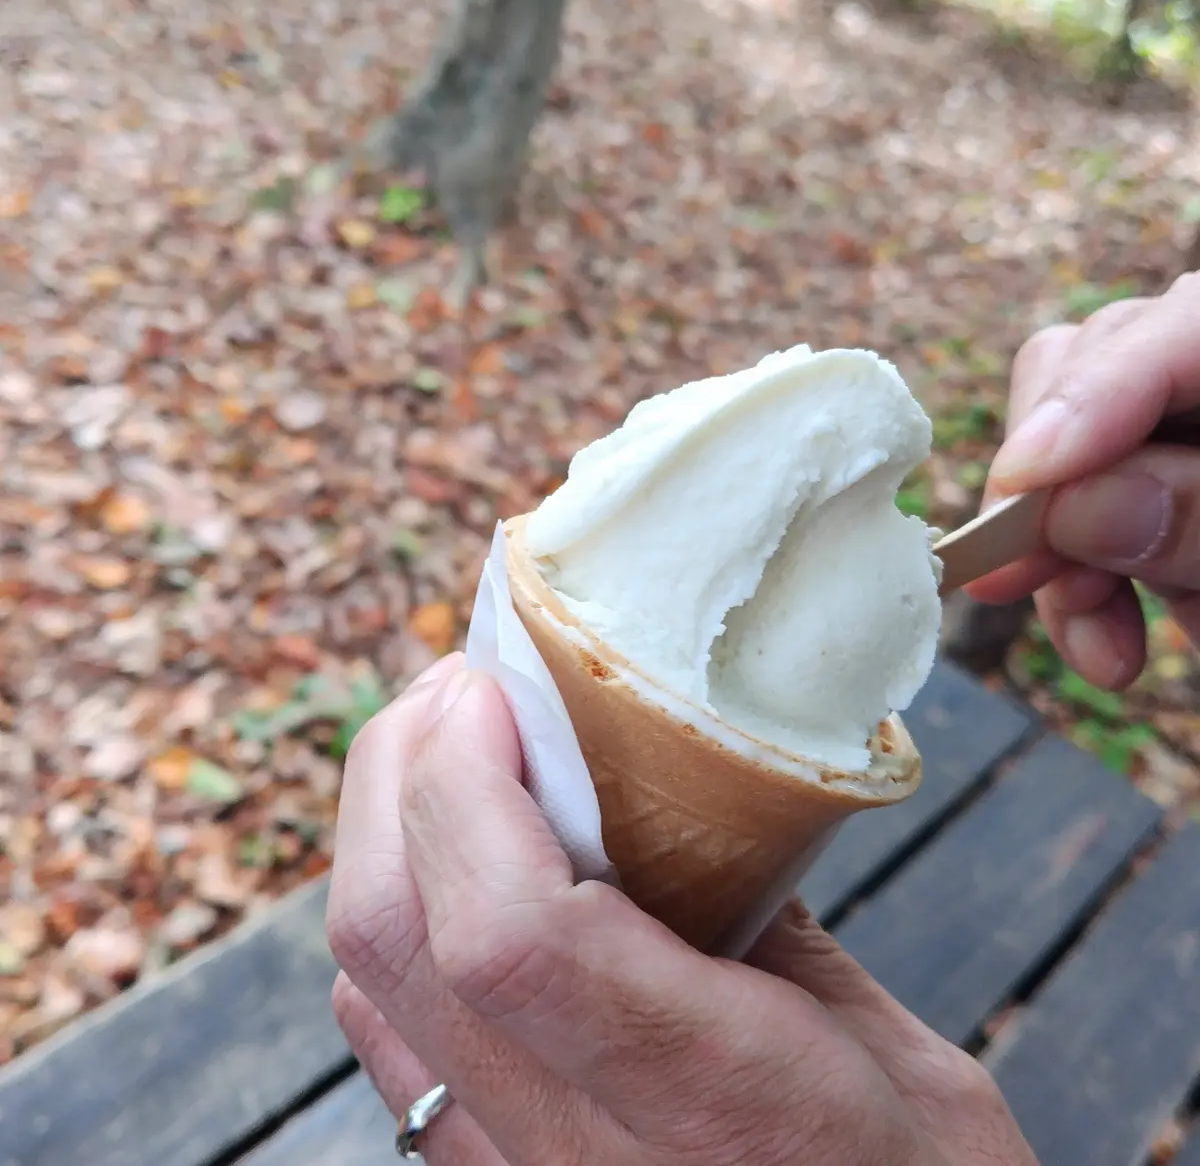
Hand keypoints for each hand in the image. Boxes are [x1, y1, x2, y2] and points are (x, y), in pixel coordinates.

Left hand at [327, 654, 1035, 1165]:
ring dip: (386, 827)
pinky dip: (396, 912)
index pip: (513, 936)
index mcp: (706, 1104)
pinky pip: (385, 1033)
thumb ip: (774, 927)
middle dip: (402, 769)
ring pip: (367, 977)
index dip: (472, 784)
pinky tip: (454, 857)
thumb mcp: (895, 1054)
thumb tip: (681, 791)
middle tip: (467, 679)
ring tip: (456, 743)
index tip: (500, 681)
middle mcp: (572, 1156)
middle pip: (396, 938)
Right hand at [971, 272, 1199, 687]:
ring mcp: (1193, 417)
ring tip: (1105, 655)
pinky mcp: (1180, 472)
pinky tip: (1140, 640)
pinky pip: (1122, 494)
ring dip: (1076, 555)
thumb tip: (1071, 506)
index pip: (1180, 327)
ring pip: (1091, 440)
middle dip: (1057, 489)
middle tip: (1023, 582)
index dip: (1089, 398)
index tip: (1021, 488)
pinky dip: (1115, 574)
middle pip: (1102, 368)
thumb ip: (1199, 516)